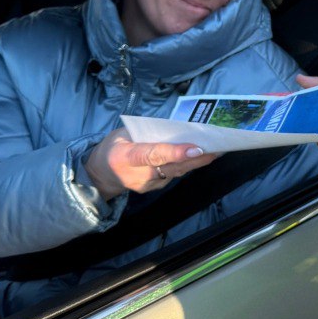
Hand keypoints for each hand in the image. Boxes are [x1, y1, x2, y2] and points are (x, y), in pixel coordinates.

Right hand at [84, 127, 217, 200]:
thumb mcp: (122, 134)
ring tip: (217, 149)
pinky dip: (187, 165)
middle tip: (218, 147)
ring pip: (176, 172)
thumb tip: (176, 129)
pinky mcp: (154, 189)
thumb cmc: (113, 147)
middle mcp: (138, 175)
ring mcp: (147, 185)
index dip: (175, 152)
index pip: (153, 154)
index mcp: (126, 156)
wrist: (100, 175)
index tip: (196, 148)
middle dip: (196, 157)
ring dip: (197, 162)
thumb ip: (146, 133)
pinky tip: (201, 156)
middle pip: (172, 166)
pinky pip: (174, 175)